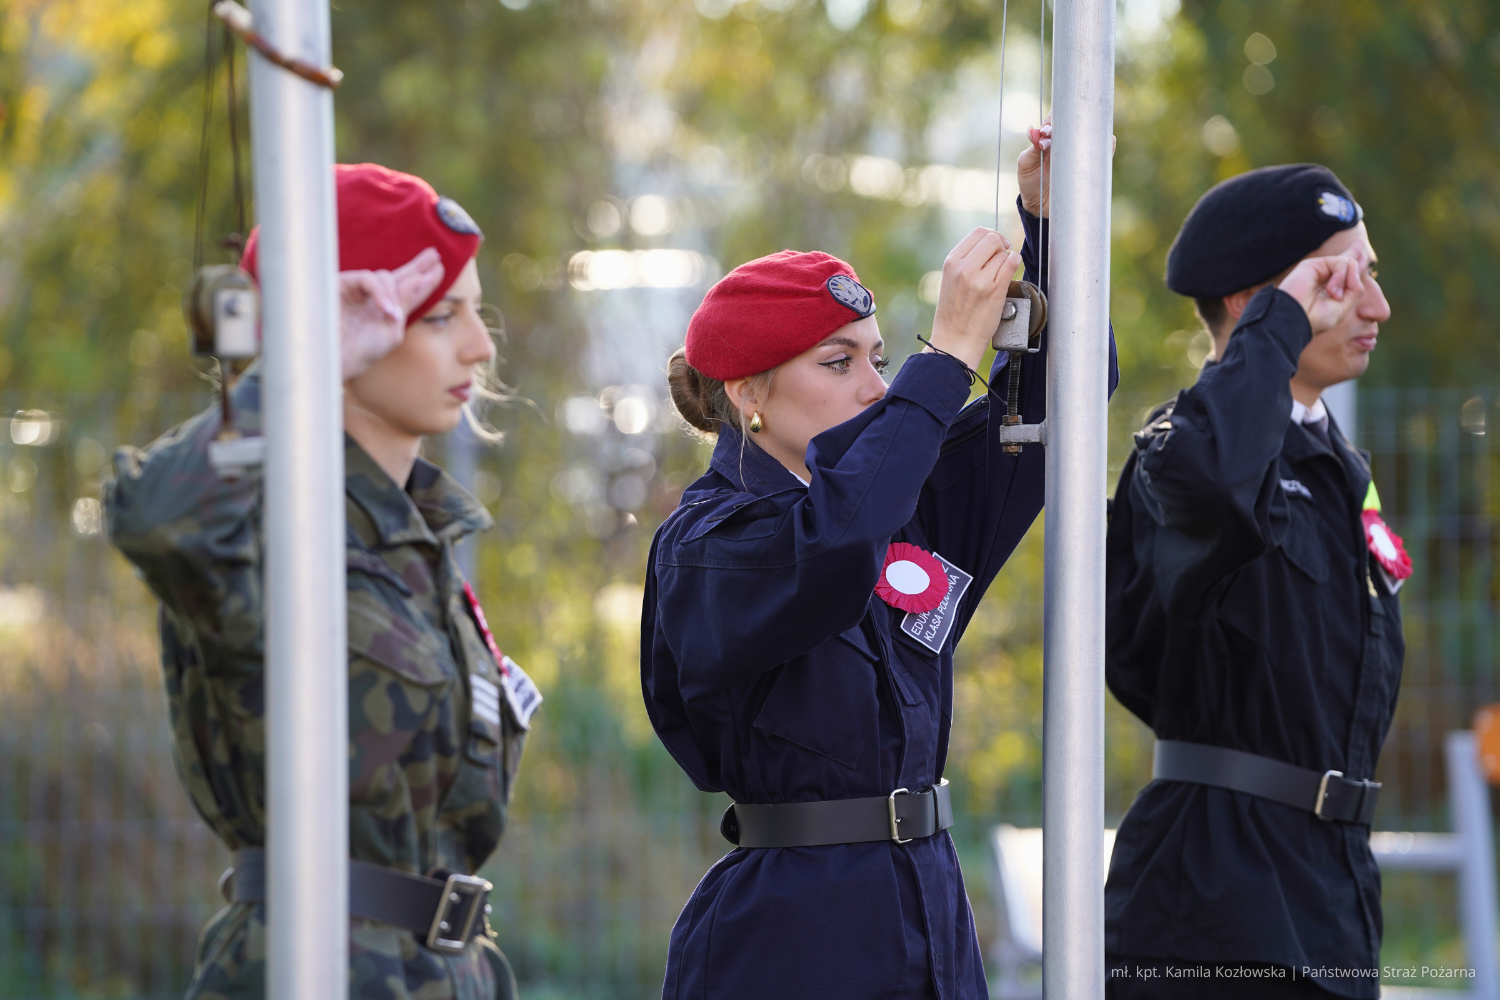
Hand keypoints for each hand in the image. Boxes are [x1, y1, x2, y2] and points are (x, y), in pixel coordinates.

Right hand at [339, 247, 444, 380]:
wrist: (336, 358)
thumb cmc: (363, 350)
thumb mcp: (393, 330)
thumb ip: (406, 304)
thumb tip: (419, 279)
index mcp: (385, 310)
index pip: (407, 290)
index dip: (423, 280)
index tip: (440, 268)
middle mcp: (372, 297)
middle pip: (398, 276)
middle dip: (417, 266)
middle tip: (435, 255)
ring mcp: (357, 289)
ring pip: (384, 277)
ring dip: (393, 294)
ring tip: (392, 316)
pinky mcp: (342, 283)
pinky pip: (368, 278)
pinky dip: (379, 292)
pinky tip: (386, 310)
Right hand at [926, 227, 1022, 370]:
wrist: (955, 340)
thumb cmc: (954, 313)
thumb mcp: (950, 279)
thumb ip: (966, 260)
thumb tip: (991, 242)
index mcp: (952, 262)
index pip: (979, 233)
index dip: (992, 236)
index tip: (997, 246)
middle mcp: (964, 267)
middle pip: (993, 238)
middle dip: (1001, 245)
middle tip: (1003, 256)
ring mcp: (980, 279)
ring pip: (1004, 253)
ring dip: (1006, 260)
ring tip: (999, 275)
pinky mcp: (995, 290)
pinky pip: (1012, 264)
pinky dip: (1015, 264)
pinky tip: (1009, 273)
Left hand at [1017, 116, 1115, 217]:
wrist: (1040, 205)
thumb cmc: (1031, 180)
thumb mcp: (1026, 164)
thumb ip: (1031, 148)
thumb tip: (1033, 130)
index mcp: (1050, 137)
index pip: (1057, 118)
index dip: (1054, 119)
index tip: (1047, 132)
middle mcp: (1066, 141)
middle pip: (1076, 123)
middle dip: (1072, 124)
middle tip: (1062, 137)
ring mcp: (1080, 152)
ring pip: (1092, 134)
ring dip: (1091, 131)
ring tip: (1086, 137)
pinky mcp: (1090, 165)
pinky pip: (1103, 152)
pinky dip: (1108, 145)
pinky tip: (1109, 141)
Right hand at [1277, 254, 1362, 335]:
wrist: (1294, 319)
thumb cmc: (1315, 319)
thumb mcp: (1343, 306)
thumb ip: (1355, 287)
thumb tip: (1353, 264)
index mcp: (1328, 289)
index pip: (1345, 274)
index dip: (1355, 265)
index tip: (1362, 254)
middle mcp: (1322, 277)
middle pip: (1344, 260)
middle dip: (1355, 252)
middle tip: (1361, 241)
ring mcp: (1318, 270)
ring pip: (1347, 264)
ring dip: (1345, 281)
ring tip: (1334, 295)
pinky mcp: (1313, 264)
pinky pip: (1341, 263)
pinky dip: (1340, 276)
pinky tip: (1331, 290)